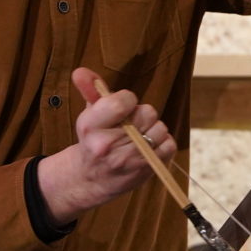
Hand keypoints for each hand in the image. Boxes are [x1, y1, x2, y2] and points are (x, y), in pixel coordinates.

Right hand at [36, 67, 175, 224]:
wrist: (91, 180)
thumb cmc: (93, 141)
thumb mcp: (88, 115)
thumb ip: (89, 89)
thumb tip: (80, 70)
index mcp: (91, 127)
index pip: (123, 101)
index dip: (128, 99)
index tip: (123, 106)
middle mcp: (109, 145)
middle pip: (147, 112)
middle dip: (142, 114)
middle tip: (130, 124)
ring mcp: (129, 160)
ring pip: (160, 128)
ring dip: (153, 129)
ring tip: (139, 136)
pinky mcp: (146, 170)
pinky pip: (169, 144)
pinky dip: (162, 143)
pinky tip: (148, 146)